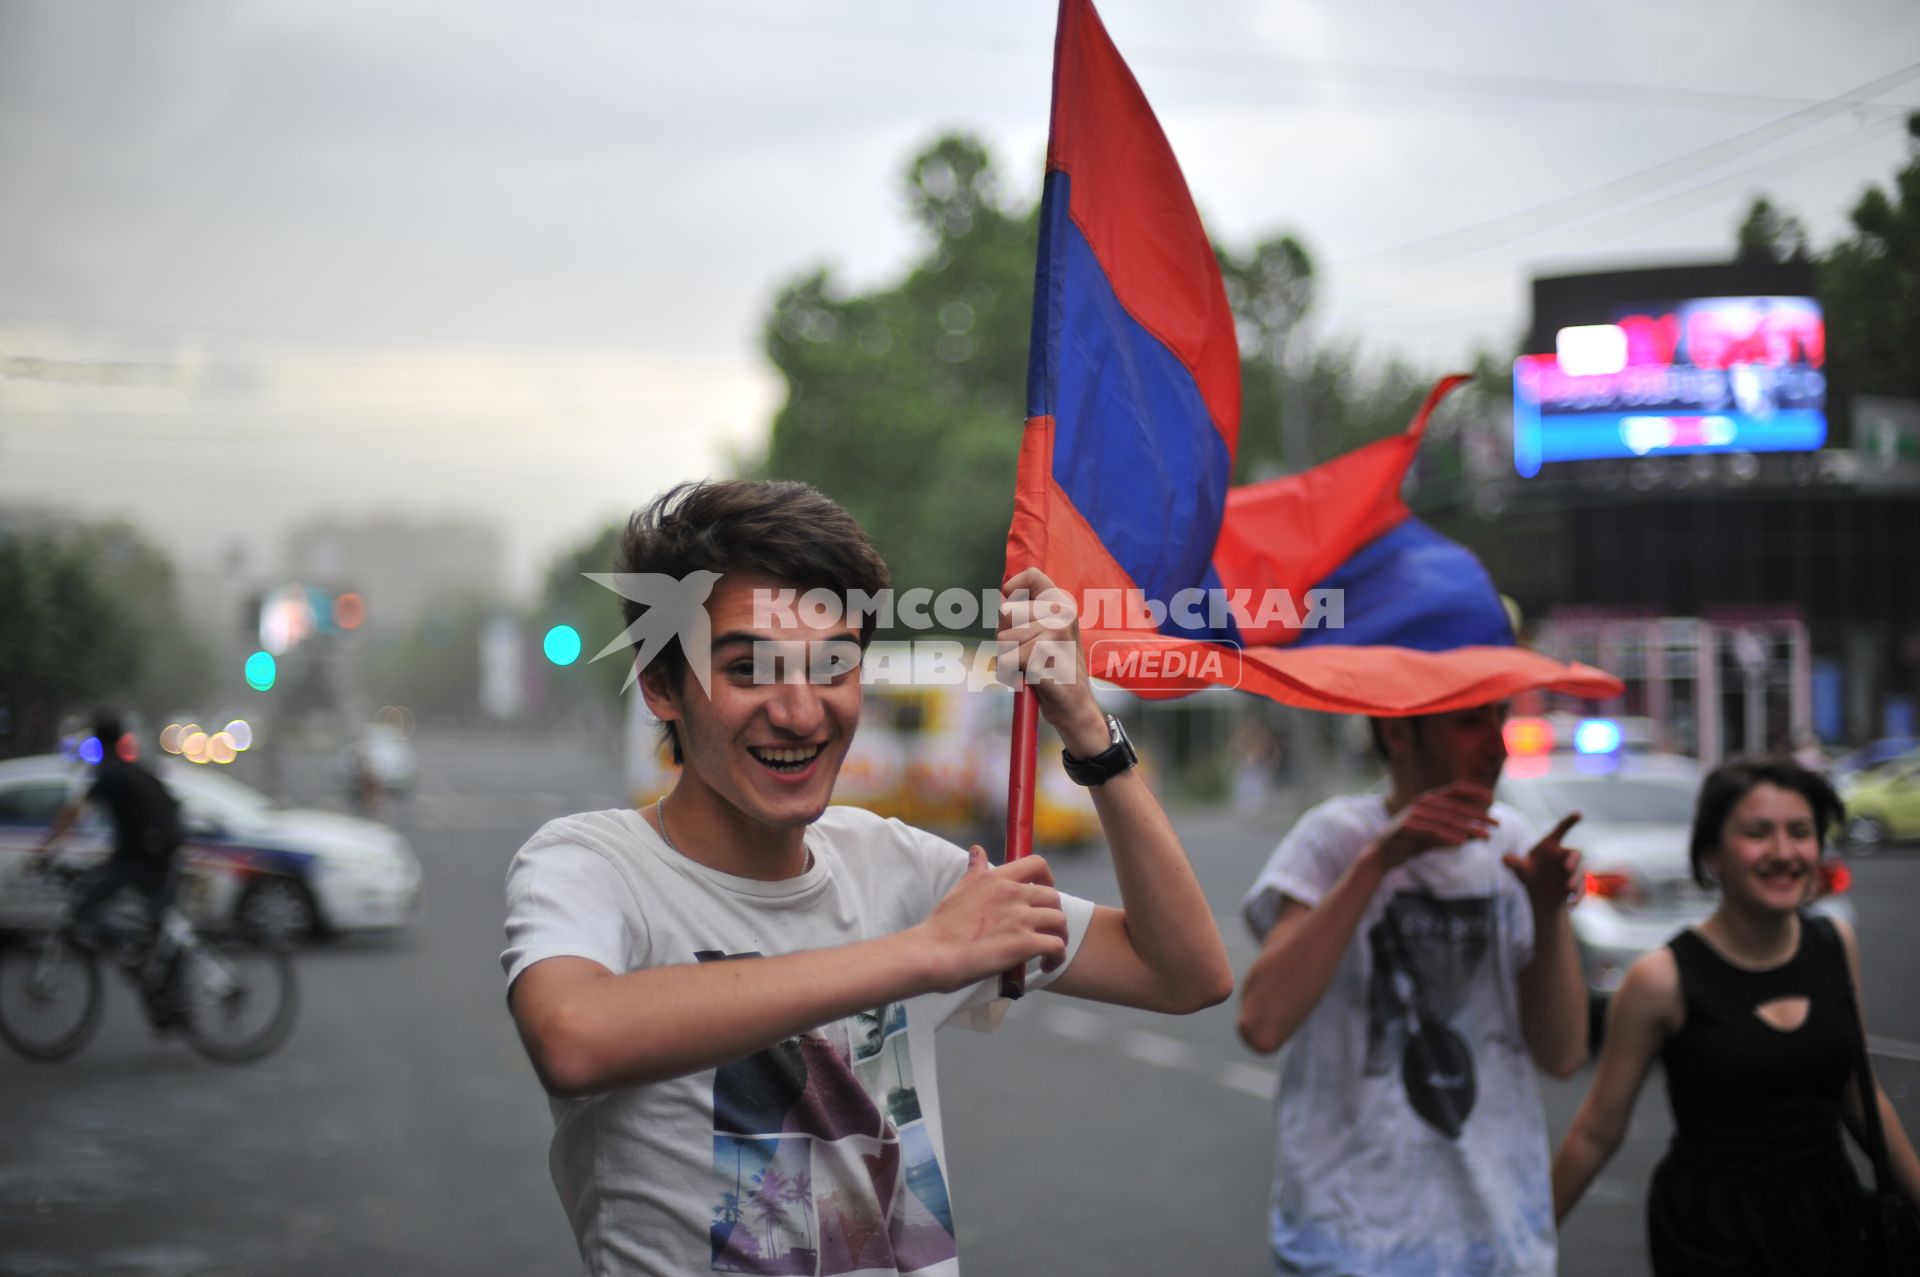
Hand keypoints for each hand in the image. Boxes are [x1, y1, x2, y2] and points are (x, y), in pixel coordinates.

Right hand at [913, 846, 1068, 991]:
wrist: (933, 953)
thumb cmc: (942, 926)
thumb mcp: (959, 889)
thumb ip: (974, 870)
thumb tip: (977, 850)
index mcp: (997, 879)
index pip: (1037, 864)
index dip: (1047, 878)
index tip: (1042, 893)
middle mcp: (1013, 894)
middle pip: (1053, 896)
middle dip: (1053, 913)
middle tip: (1044, 929)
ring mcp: (1021, 919)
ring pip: (1059, 921)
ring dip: (1059, 936)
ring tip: (1048, 951)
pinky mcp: (1025, 944)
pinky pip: (1056, 946)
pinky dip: (1057, 956)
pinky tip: (1046, 964)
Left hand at [998, 567, 1106, 756]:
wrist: (1073, 706)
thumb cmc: (1050, 670)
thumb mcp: (1034, 638)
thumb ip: (1017, 617)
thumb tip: (1000, 598)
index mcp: (1062, 604)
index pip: (1032, 576)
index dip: (1013, 587)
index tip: (1008, 602)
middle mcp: (1062, 612)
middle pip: (1007, 612)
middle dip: (1005, 638)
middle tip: (1023, 655)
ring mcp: (1056, 631)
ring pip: (1004, 639)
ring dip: (1008, 659)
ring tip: (1027, 669)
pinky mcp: (1047, 651)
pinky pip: (1009, 659)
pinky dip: (1012, 674)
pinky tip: (1029, 680)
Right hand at [1374, 781, 1498, 869]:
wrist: (1385, 854)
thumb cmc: (1413, 843)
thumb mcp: (1439, 837)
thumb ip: (1457, 832)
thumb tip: (1481, 833)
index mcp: (1430, 800)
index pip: (1456, 789)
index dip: (1475, 792)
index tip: (1492, 799)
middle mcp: (1423, 802)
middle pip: (1457, 806)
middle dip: (1479, 815)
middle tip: (1497, 823)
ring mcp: (1415, 813)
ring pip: (1448, 819)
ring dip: (1469, 828)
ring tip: (1486, 836)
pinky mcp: (1408, 826)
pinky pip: (1433, 830)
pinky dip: (1449, 835)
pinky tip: (1463, 842)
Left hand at [1504, 813, 1584, 913]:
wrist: (1540, 894)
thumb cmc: (1530, 874)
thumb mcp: (1521, 870)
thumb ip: (1515, 864)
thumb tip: (1504, 859)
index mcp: (1551, 845)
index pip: (1561, 830)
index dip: (1569, 821)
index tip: (1578, 814)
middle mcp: (1566, 855)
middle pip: (1576, 853)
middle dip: (1573, 861)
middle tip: (1567, 868)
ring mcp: (1574, 870)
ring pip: (1581, 873)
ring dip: (1576, 881)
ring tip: (1568, 889)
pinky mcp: (1579, 884)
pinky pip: (1583, 889)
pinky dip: (1578, 896)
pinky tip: (1571, 904)